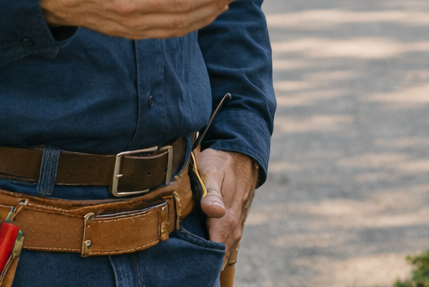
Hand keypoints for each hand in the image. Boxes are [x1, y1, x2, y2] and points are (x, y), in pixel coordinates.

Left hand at [197, 148, 255, 264]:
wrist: (242, 155)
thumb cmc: (221, 162)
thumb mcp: (211, 171)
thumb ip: (210, 193)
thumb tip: (213, 211)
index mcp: (226, 219)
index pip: (213, 252)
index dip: (201, 263)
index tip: (186, 269)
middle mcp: (233, 227)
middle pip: (219, 257)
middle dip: (206, 267)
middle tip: (187, 274)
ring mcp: (235, 226)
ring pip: (225, 252)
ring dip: (213, 262)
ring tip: (197, 272)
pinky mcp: (234, 223)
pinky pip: (228, 244)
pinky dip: (219, 254)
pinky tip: (209, 260)